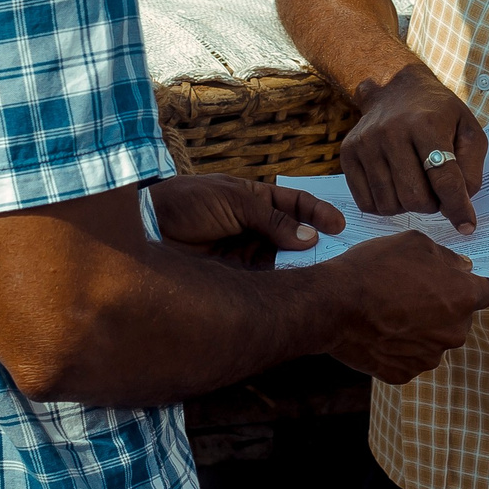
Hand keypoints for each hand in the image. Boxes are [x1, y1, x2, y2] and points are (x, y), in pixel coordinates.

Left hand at [149, 175, 343, 265]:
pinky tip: (294, 289)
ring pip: (282, 258)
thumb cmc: (189, 203)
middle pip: (293, 235)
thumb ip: (272, 220)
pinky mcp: (234, 273)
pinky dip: (279, 282)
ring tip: (322, 276)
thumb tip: (310, 238)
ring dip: (300, 266)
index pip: (295, 204)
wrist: (148, 228)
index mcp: (255, 198)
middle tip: (340, 257)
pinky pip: (264, 278)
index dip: (318, 213)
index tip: (339, 226)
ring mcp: (244, 249)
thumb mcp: (234, 202)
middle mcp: (253, 224)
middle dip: (315, 244)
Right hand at [322, 231, 488, 383]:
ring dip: (422, 327)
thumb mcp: (415, 243)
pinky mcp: (406, 374)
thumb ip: (446, 256)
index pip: (486, 292)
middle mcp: (455, 332)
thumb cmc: (375, 268)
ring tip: (391, 311)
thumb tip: (461, 267)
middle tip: (411, 292)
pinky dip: (400, 346)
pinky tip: (381, 330)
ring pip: (435, 339)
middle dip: (443, 306)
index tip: (454, 281)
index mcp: (463, 298)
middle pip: (459, 318)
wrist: (334, 304)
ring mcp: (430, 357)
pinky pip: (411, 357)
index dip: (470, 284)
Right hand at [340, 65, 487, 230]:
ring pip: (390, 205)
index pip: (444, 178)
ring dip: (408, 206)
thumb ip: (471, 168)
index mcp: (426, 123)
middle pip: (415, 198)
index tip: (467, 226)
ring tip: (416, 185)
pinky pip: (367, 203)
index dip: (458, 207)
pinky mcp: (348, 153)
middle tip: (437, 192)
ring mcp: (366, 142)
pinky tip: (395, 187)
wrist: (395, 88)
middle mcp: (391, 131)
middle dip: (432, 205)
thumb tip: (459, 205)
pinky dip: (385, 205)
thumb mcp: (468, 130)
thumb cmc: (438, 114)